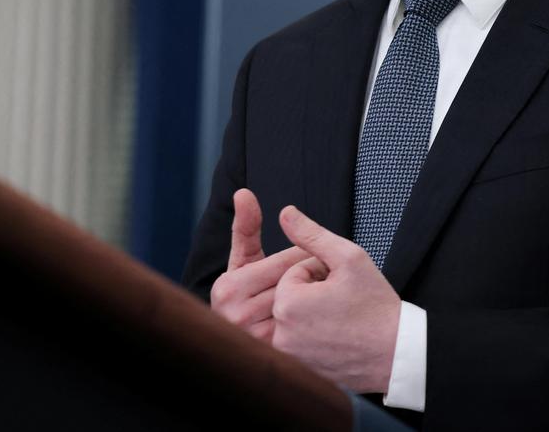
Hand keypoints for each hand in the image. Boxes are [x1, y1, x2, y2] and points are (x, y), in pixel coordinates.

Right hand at [209, 188, 308, 341]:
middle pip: (294, 282)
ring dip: (320, 296)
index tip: (308, 263)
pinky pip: (310, 327)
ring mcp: (255, 340)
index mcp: (225, 288)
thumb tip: (242, 192)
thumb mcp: (248, 259)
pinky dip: (321, 320)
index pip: (284, 262)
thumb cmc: (258, 293)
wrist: (284, 337)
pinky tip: (322, 318)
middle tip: (320, 280)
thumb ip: (246, 226)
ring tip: (321, 298)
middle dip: (312, 276)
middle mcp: (234, 317)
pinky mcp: (277, 356)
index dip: (302, 259)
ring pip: (304, 303)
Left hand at [271, 205, 401, 393]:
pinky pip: (301, 341)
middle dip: (315, 292)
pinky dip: (317, 336)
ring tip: (343, 318)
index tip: (343, 285)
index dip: (321, 273)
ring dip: (314, 313)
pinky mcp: (301, 370)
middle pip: (292, 296)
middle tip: (344, 300)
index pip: (294, 273)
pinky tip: (340, 336)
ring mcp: (291, 356)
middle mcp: (282, 334)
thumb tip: (286, 213)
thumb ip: (312, 234)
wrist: (396, 353)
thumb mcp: (349, 258)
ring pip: (296, 318)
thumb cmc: (376, 306)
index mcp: (289, 304)